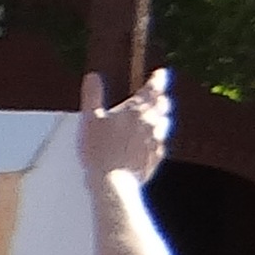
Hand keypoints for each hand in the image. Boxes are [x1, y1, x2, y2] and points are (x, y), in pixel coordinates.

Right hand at [77, 67, 172, 187]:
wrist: (112, 181)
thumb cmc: (99, 149)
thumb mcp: (89, 119)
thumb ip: (92, 95)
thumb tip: (92, 76)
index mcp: (136, 109)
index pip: (153, 88)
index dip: (158, 79)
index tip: (161, 73)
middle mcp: (151, 122)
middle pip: (163, 105)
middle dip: (160, 98)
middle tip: (157, 95)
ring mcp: (156, 140)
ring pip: (165, 124)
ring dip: (160, 118)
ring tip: (154, 119)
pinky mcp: (155, 157)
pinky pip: (160, 144)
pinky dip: (156, 140)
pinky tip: (148, 144)